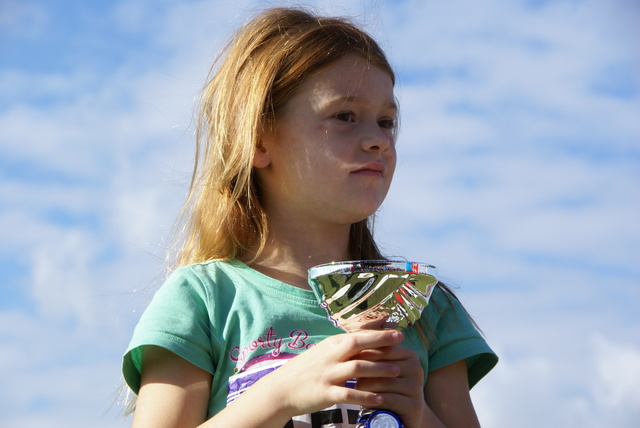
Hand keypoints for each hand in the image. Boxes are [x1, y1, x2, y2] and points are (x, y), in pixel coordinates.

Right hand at [259, 329, 404, 417]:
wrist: (281, 389)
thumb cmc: (306, 371)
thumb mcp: (323, 353)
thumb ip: (342, 347)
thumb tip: (364, 339)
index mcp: (330, 345)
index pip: (357, 335)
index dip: (378, 333)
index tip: (398, 332)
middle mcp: (330, 357)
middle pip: (358, 344)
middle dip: (381, 343)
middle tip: (402, 343)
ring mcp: (327, 374)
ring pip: (357, 368)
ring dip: (379, 369)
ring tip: (398, 371)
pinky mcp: (324, 393)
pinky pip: (349, 394)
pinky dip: (366, 396)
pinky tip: (380, 399)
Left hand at [354, 337, 427, 427]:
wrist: (401, 411)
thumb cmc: (386, 384)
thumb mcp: (382, 367)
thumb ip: (373, 353)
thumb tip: (350, 340)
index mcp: (410, 355)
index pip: (385, 349)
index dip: (365, 352)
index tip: (349, 355)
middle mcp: (416, 369)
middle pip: (384, 365)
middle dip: (365, 368)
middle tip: (348, 371)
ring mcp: (417, 387)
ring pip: (385, 382)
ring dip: (367, 385)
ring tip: (355, 386)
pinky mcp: (414, 405)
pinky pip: (389, 399)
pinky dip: (374, 399)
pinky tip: (363, 400)